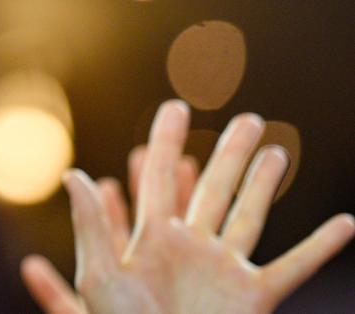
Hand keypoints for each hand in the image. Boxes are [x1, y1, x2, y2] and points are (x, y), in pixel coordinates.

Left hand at [21, 101, 354, 313]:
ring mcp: (225, 271)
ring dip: (265, 185)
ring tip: (278, 151)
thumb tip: (73, 174)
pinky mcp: (254, 297)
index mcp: (154, 239)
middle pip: (215, 188)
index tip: (176, 106)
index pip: (163, 177)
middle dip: (230, 153)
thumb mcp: (101, 278)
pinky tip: (346, 224)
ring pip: (250, 216)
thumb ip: (91, 225)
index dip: (167, 140)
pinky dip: (320, 246)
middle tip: (249, 119)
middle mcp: (193, 248)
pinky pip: (293, 266)